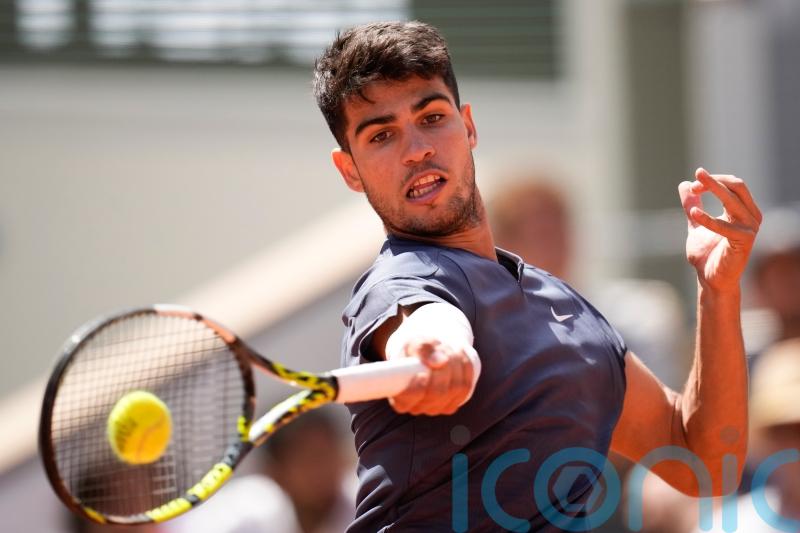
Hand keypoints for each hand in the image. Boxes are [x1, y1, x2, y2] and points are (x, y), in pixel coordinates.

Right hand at [389, 338, 474, 415]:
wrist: (428, 355)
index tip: (421, 373)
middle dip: (443, 369)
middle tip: (441, 349)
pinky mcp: (452, 403)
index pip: (406, 402)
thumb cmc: (415, 351)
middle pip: (437, 393)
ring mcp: (436, 408)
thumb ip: (421, 349)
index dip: (416, 389)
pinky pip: (465, 387)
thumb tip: (440, 362)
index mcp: (399, 397)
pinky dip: (465, 368)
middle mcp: (417, 407)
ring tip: (448, 348)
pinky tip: (459, 354)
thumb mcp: (413, 343)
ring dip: (455, 364)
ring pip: (455, 389)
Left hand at [678, 168, 761, 291]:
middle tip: (697, 174)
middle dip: (716, 180)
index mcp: (742, 211)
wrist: (710, 279)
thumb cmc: (707, 254)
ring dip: (714, 190)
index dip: (713, 181)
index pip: (733, 185)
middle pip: (737, 187)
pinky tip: (693, 213)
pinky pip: (726, 226)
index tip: (692, 185)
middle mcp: (750, 217)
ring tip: (693, 187)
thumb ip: (692, 205)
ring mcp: (750, 229)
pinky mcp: (744, 242)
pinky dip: (708, 219)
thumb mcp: (695, 225)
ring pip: (733, 201)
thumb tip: (684, 184)